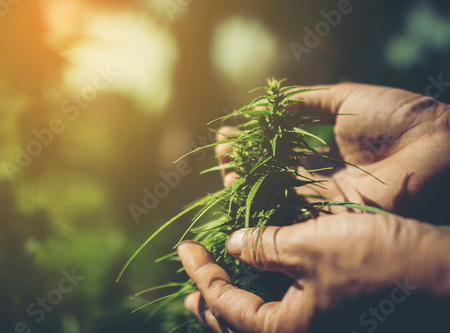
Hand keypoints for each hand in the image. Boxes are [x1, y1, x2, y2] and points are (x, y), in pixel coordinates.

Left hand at [178, 213, 449, 332]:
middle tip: (190, 285)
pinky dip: (261, 293)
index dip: (200, 273)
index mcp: (285, 330)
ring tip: (212, 286)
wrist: (437, 271)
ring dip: (232, 300)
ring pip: (259, 319)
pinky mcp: (329, 313)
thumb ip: (262, 247)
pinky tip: (257, 276)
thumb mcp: (308, 246)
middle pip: (236, 323)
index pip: (224, 303)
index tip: (184, 248)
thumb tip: (233, 245)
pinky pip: (282, 309)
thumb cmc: (373, 259)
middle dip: (209, 300)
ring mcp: (315, 326)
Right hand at [216, 83, 449, 221]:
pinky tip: (239, 188)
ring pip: (276, 195)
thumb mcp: (345, 99)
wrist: (435, 146)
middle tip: (219, 152)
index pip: (280, 151)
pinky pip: (289, 211)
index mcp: (327, 151)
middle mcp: (321, 178)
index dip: (253, 143)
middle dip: (243, 164)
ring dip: (246, 183)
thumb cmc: (397, 117)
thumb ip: (306, 102)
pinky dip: (263, 202)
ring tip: (222, 166)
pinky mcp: (329, 216)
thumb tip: (268, 104)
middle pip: (273, 176)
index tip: (228, 131)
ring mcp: (324, 199)